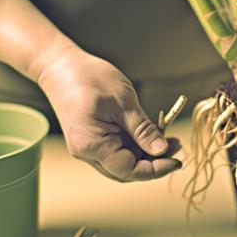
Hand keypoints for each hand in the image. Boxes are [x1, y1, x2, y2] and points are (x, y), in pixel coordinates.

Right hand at [37, 48, 181, 181]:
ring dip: (146, 154)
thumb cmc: (88, 78)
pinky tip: (152, 134)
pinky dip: (136, 145)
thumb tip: (162, 151)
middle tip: (177, 147)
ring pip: (123, 162)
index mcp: (91, 145)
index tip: (177, 160)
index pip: (129, 170)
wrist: (58, 65)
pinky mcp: (92, 139)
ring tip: (169, 139)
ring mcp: (88, 147)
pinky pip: (117, 150)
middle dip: (154, 163)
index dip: (156, 169)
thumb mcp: (123, 101)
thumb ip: (142, 130)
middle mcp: (87, 152)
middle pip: (126, 171)